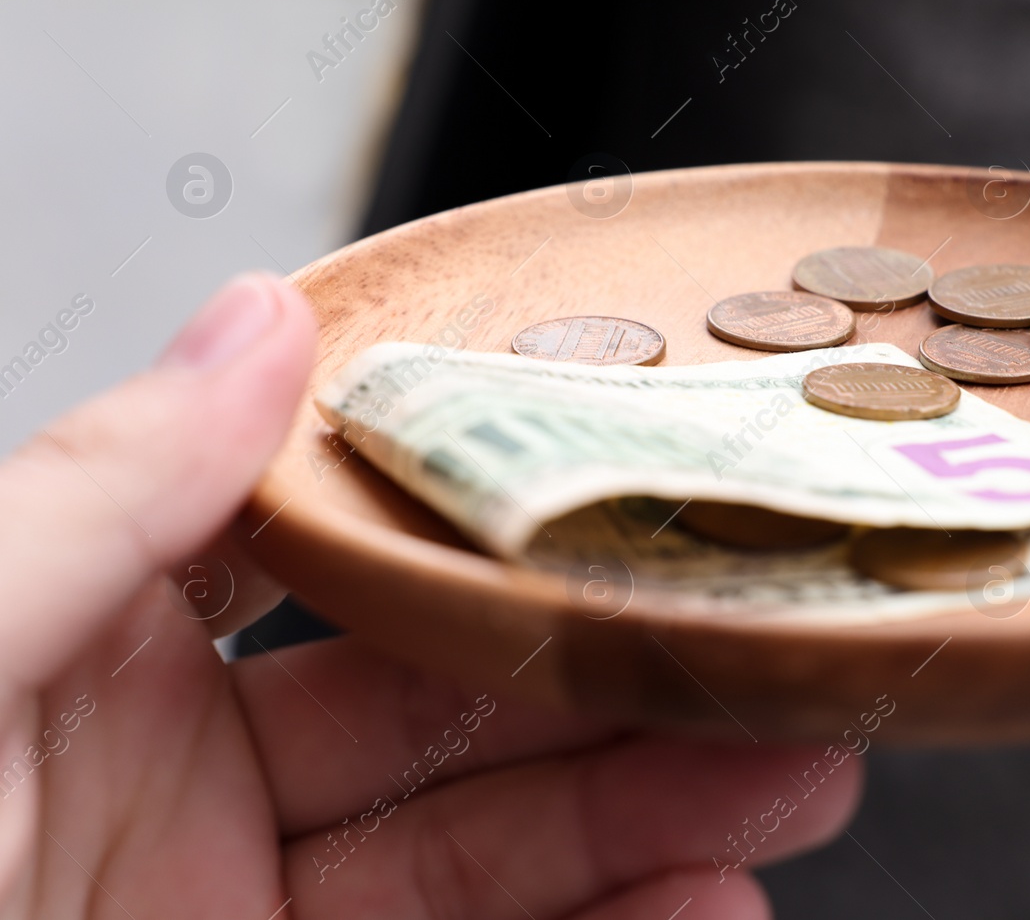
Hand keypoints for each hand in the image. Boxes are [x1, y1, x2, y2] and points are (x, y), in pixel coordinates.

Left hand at [0, 274, 859, 917]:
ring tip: (789, 782)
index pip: (340, 550)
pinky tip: (705, 911)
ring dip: (655, 816)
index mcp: (92, 650)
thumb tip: (266, 316)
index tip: (637, 475)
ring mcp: (247, 916)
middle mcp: (184, 780)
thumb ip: (102, 493)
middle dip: (623, 676)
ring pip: (494, 850)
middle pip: (455, 704)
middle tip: (764, 648)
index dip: (493, 507)